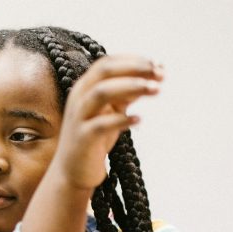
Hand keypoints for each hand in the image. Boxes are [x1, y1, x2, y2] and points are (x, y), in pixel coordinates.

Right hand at [51, 55, 161, 190]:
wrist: (73, 171)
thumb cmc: (95, 138)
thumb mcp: (112, 111)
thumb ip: (127, 94)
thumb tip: (152, 75)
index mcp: (85, 87)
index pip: (108, 63)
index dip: (133, 61)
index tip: (158, 65)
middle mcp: (79, 97)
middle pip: (104, 70)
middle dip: (134, 68)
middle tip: (160, 74)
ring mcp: (79, 117)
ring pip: (102, 92)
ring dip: (131, 87)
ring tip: (156, 89)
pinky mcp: (83, 137)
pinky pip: (102, 124)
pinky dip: (122, 119)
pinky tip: (139, 120)